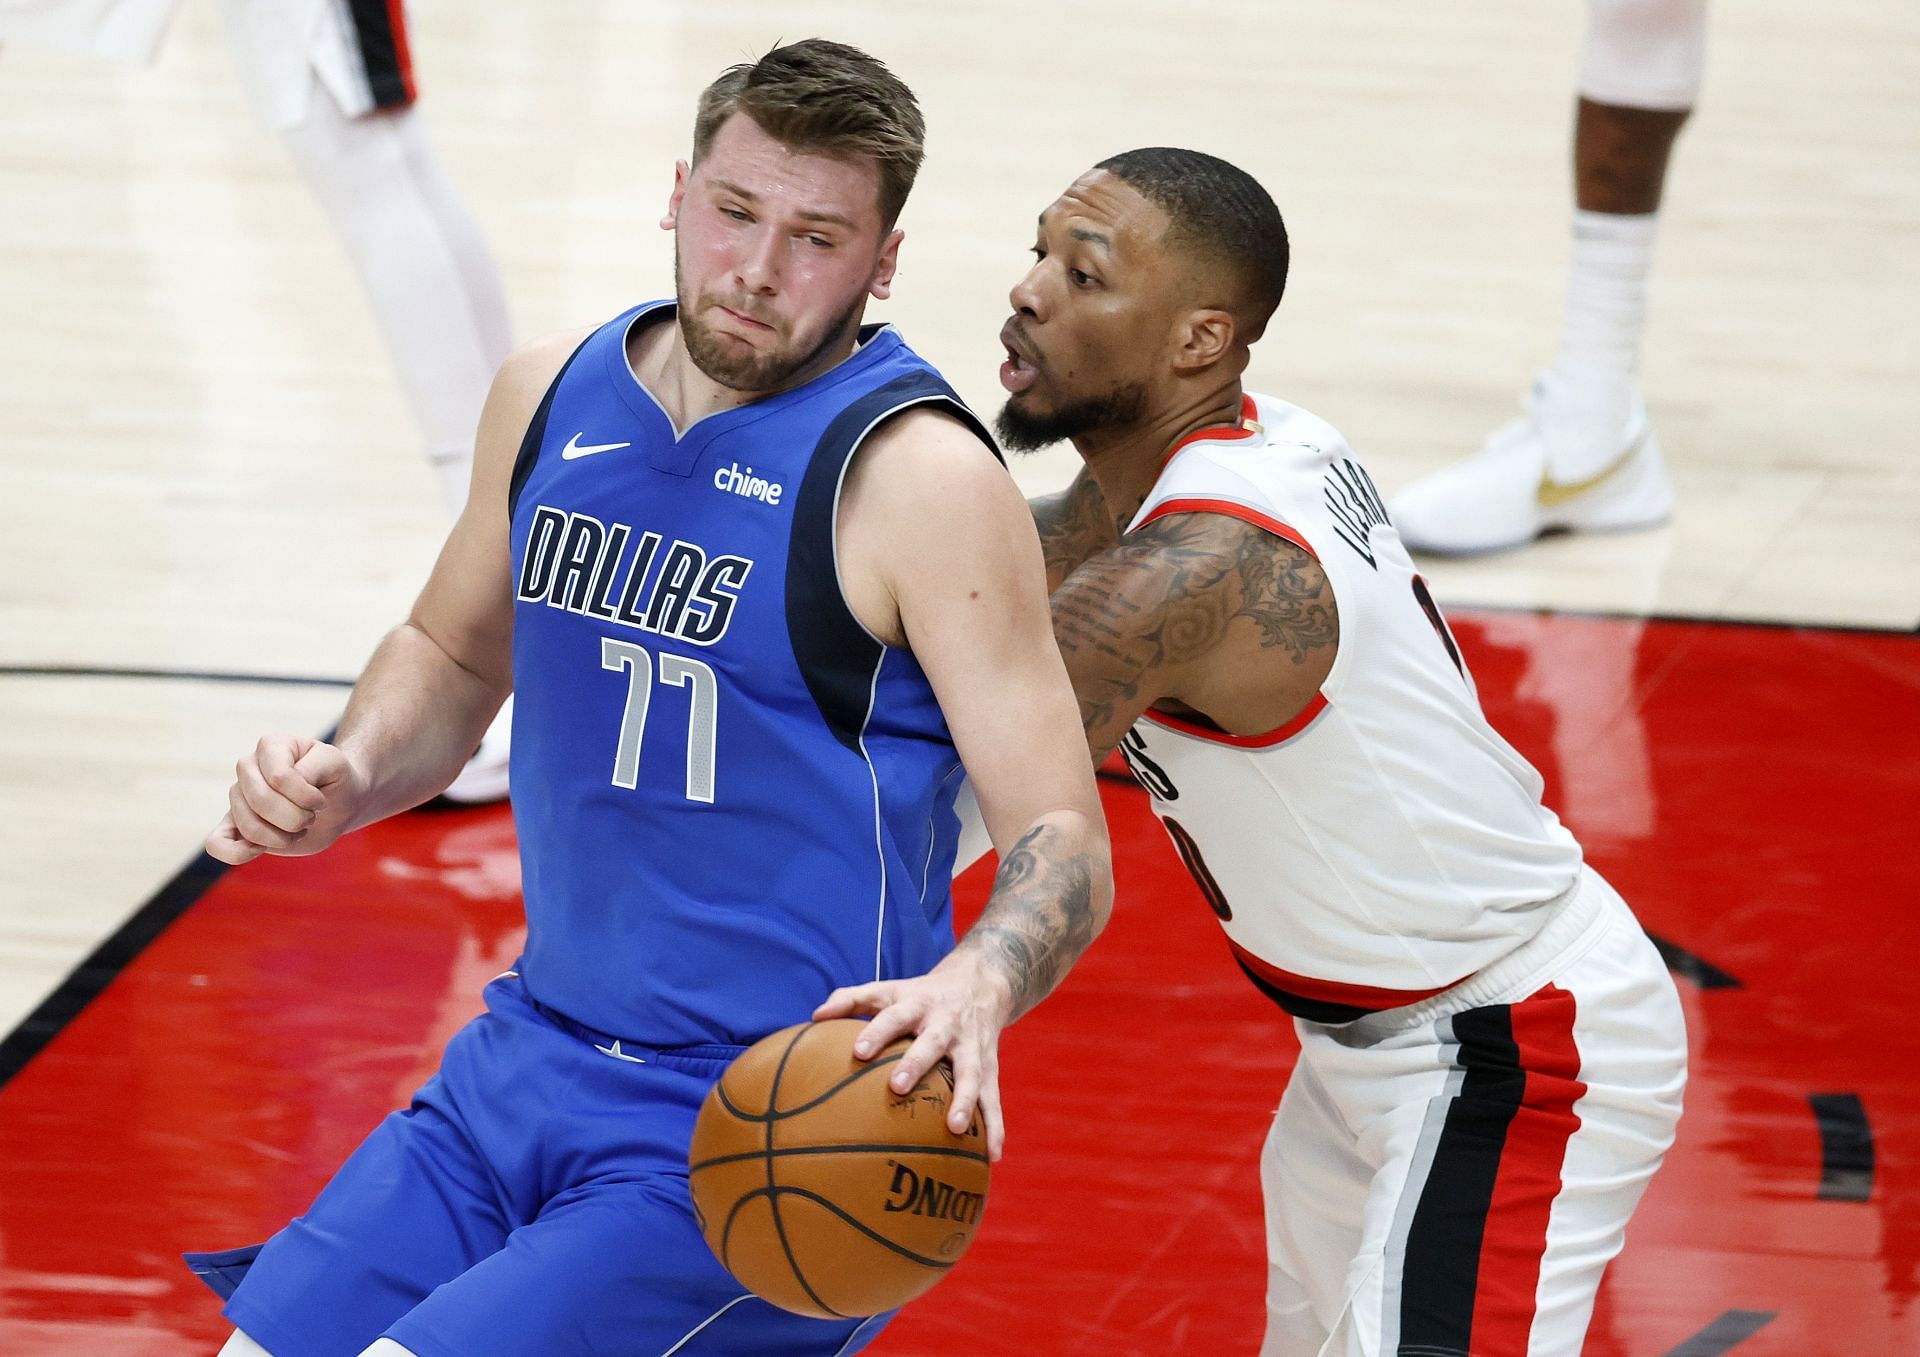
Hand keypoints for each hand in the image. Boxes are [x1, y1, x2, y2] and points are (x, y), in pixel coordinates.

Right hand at [205, 735, 360, 865]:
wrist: (339, 802)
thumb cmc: (336, 779)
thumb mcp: (336, 765)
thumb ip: (313, 767)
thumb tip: (278, 781)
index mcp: (271, 746)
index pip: (279, 778)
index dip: (306, 798)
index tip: (321, 800)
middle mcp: (247, 767)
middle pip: (261, 803)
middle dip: (297, 819)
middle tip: (311, 817)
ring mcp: (237, 796)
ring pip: (249, 827)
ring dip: (283, 838)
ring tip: (298, 829)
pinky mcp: (234, 824)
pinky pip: (217, 843)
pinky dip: (238, 854)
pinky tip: (262, 850)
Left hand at [812, 951, 1014, 1160]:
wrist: (980, 983)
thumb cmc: (920, 995)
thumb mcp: (889, 989)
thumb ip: (852, 999)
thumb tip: (815, 1017)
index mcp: (917, 1005)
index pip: (894, 1016)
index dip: (876, 1032)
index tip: (858, 1052)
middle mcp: (946, 1024)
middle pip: (932, 1043)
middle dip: (917, 1063)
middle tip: (897, 1087)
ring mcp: (971, 1047)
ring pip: (970, 1073)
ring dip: (964, 1100)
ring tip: (955, 1129)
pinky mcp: (990, 1067)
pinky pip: (993, 1098)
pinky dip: (995, 1126)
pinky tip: (992, 1156)